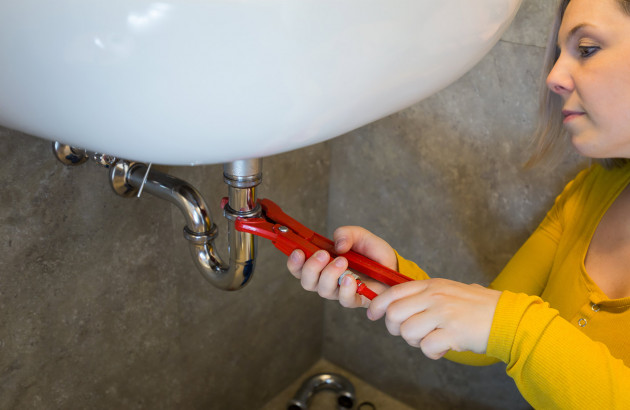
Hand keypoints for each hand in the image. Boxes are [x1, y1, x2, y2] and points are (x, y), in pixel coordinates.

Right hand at [286, 226, 396, 307]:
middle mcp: (326, 280)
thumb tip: (338, 245)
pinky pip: (344, 299)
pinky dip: (346, 288)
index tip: (298, 251)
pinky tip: (352, 278)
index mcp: (322, 264)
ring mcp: (339, 291)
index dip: (294, 262)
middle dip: (311, 268)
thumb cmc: (372, 253)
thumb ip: (346, 234)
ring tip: (343, 261)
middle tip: (324, 255)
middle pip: (307, 282)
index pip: (299, 268)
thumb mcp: (360, 236)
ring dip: (329, 275)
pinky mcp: (355, 299)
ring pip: (323, 290)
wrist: (393, 266)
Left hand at [367, 279, 500, 358]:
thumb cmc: (477, 306)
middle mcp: (435, 296)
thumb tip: (394, 304)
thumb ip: (424, 295)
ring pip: (408, 332)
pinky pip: (427, 347)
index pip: (393, 292)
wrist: (507, 318)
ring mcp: (444, 313)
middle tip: (409, 333)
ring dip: (416, 342)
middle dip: (395, 329)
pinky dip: (433, 353)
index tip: (372, 314)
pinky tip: (444, 347)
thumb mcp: (448, 290)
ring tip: (432, 339)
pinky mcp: (453, 332)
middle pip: (394, 314)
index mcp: (431, 285)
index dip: (377, 305)